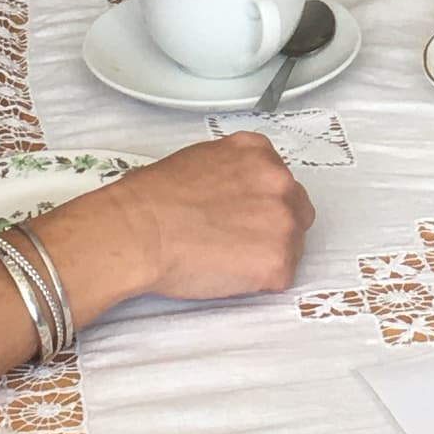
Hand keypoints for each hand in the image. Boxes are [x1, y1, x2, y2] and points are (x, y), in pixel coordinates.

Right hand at [43, 135, 312, 318]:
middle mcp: (279, 181)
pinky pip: (280, 277)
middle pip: (295, 211)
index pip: (279, 181)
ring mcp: (283, 221)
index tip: (243, 216)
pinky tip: (225, 274)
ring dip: (266, 255)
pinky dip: (257, 281)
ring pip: (292, 246)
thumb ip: (231, 172)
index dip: (261, 203)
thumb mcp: (198, 160)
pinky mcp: (278, 262)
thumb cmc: (151, 200)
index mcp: (258, 152)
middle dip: (272, 228)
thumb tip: (233, 194)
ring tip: (224, 259)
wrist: (138, 231)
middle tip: (237, 242)